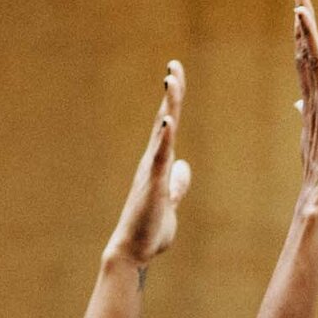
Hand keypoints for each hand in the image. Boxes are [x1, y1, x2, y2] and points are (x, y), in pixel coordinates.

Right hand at [105, 62, 191, 267]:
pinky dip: (164, 139)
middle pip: (165, 120)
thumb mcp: (170, 202)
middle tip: (174, 66)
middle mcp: (152, 161)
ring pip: (162, 132)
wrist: (134, 251)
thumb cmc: (150, 229)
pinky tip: (167, 122)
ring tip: (171, 81)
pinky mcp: (153, 184)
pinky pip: (159, 157)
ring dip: (168, 106)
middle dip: (171, 94)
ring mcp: (151, 171)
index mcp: (159, 163)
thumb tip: (183, 167)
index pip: (169, 126)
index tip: (176, 77)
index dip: (173, 102)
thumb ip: (177, 185)